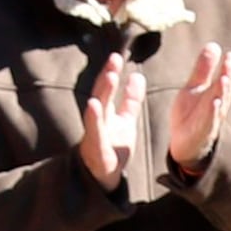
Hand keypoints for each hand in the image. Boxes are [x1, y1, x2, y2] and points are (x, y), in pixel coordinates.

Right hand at [77, 50, 141, 186]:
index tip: (117, 56)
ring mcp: (95, 131)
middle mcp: (98, 118)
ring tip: (110, 76)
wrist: (103, 174)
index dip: (112, 71)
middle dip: (107, 76)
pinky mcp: (96, 147)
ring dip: (103, 91)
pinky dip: (94, 118)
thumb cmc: (112, 145)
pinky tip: (94, 105)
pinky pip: (94, 131)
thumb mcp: (126, 120)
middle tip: (114, 59)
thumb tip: (137, 76)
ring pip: (97, 108)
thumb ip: (130, 100)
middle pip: (102, 93)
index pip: (108, 87)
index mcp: (106, 111)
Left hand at [164, 40, 230, 173]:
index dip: (228, 67)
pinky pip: (209, 122)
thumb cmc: (191, 115)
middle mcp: (216, 107)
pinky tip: (214, 102)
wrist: (184, 145)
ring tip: (224, 79)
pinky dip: (212, 112)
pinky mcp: (201, 133)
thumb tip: (214, 45)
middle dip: (227, 76)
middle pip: (223, 90)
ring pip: (218, 105)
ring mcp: (210, 120)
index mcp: (215, 95)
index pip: (224, 78)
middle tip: (229, 62)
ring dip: (222, 93)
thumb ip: (204, 69)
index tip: (230, 54)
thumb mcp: (195, 88)